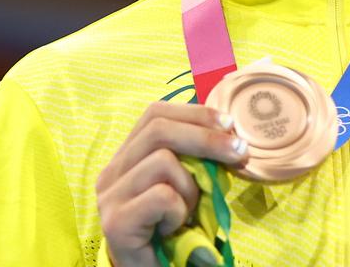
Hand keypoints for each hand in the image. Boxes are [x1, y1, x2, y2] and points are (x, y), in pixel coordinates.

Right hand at [96, 102, 248, 266]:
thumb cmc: (170, 235)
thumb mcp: (184, 189)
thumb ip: (194, 161)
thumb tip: (229, 134)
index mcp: (126, 158)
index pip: (154, 115)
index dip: (194, 113)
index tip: (228, 124)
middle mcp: (111, 172)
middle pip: (159, 129)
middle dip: (206, 137)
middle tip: (239, 152)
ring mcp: (110, 196)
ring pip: (163, 162)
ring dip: (191, 188)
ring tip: (188, 214)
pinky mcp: (116, 221)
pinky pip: (162, 196)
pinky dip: (179, 212)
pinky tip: (174, 229)